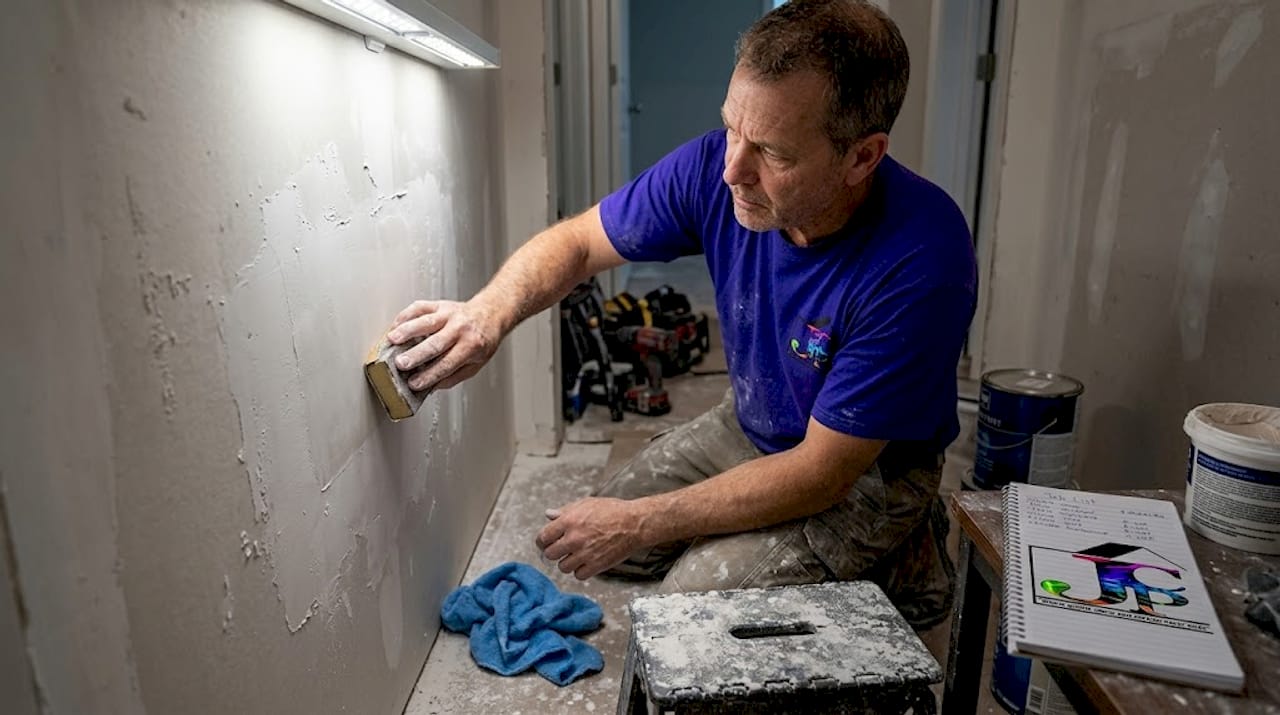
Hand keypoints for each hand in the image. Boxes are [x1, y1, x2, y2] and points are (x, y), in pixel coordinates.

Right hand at [387, 299, 501, 391]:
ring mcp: (449, 315)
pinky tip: (396, 325)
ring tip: (392, 340)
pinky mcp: (440, 304)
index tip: (414, 383)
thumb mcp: (475, 364)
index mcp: (471, 346)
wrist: (490, 314)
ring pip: (425, 322)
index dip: (430, 375)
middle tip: (400, 364)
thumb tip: (430, 387)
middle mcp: (460, 329)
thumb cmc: (481, 341)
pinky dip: (406, 316)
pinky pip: (420, 308)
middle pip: (435, 343)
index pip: (447, 364)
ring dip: (407, 331)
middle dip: (416, 355)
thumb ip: (453, 377)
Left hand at [535, 497, 649, 579]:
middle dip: (554, 552)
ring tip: (576, 556)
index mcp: (569, 521)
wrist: (634, 523)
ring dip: (567, 562)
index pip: (543, 537)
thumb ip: (565, 511)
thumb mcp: (586, 504)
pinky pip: (578, 575)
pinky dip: (580, 571)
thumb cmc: (612, 511)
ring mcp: (585, 553)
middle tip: (561, 550)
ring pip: (563, 567)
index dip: (543, 541)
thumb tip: (549, 515)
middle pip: (550, 554)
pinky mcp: (596, 565)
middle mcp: (574, 538)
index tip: (546, 543)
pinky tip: (586, 562)